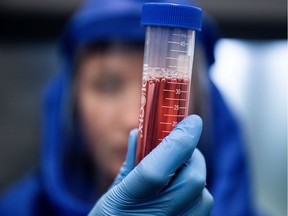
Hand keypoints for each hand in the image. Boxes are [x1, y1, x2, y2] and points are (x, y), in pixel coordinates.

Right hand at [89, 115, 212, 215]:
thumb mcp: (110, 194)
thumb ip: (130, 163)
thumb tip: (141, 131)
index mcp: (122, 206)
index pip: (156, 170)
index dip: (178, 141)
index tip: (191, 121)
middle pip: (191, 183)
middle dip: (193, 157)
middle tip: (184, 148)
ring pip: (204, 199)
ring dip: (196, 177)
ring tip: (180, 173)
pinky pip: (202, 213)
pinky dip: (197, 196)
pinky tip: (182, 193)